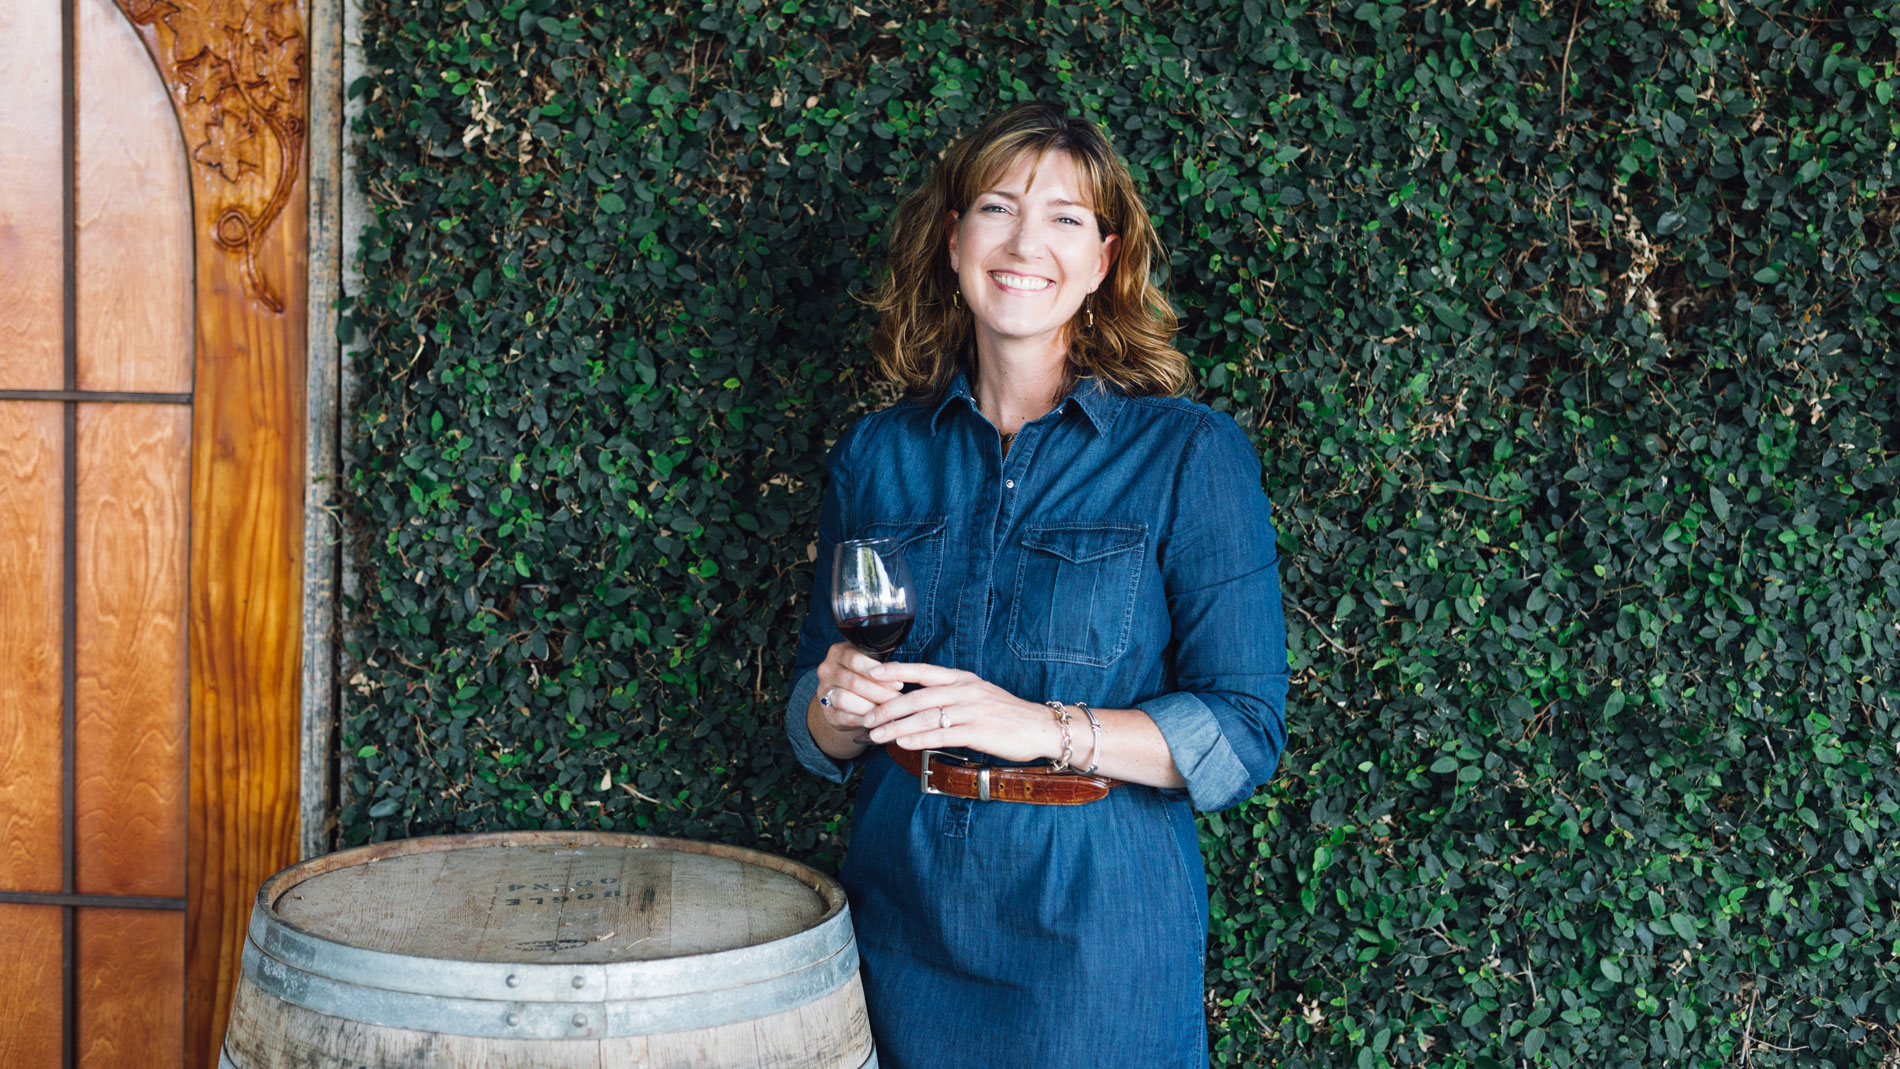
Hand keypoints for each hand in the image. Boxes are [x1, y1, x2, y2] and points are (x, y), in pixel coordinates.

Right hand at [809, 642, 902, 753]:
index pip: (856, 659)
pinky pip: (844, 717)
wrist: (846, 700)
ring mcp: (824, 691)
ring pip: (844, 699)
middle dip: (879, 692)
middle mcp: (827, 670)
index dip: (879, 672)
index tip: (898, 683)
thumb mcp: (869, 663)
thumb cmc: (863, 677)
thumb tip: (899, 670)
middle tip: (897, 699)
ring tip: (887, 710)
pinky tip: (877, 720)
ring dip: (870, 706)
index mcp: (838, 653)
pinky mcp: (827, 712)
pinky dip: (862, 719)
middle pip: (853, 681)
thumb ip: (880, 663)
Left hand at [861, 661, 1060, 764]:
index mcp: (962, 679)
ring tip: (877, 735)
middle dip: (887, 708)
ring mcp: (971, 711)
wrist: (1040, 727)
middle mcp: (964, 691)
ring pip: (926, 717)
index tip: (872, 672)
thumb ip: (950, 695)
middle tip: (866, 717)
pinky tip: (903, 743)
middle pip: (917, 697)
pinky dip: (919, 739)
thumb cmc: (1006, 714)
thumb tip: (918, 702)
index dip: (896, 670)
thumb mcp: (977, 695)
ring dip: (897, 727)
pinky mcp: (978, 732)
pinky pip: (942, 735)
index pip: (923, 671)